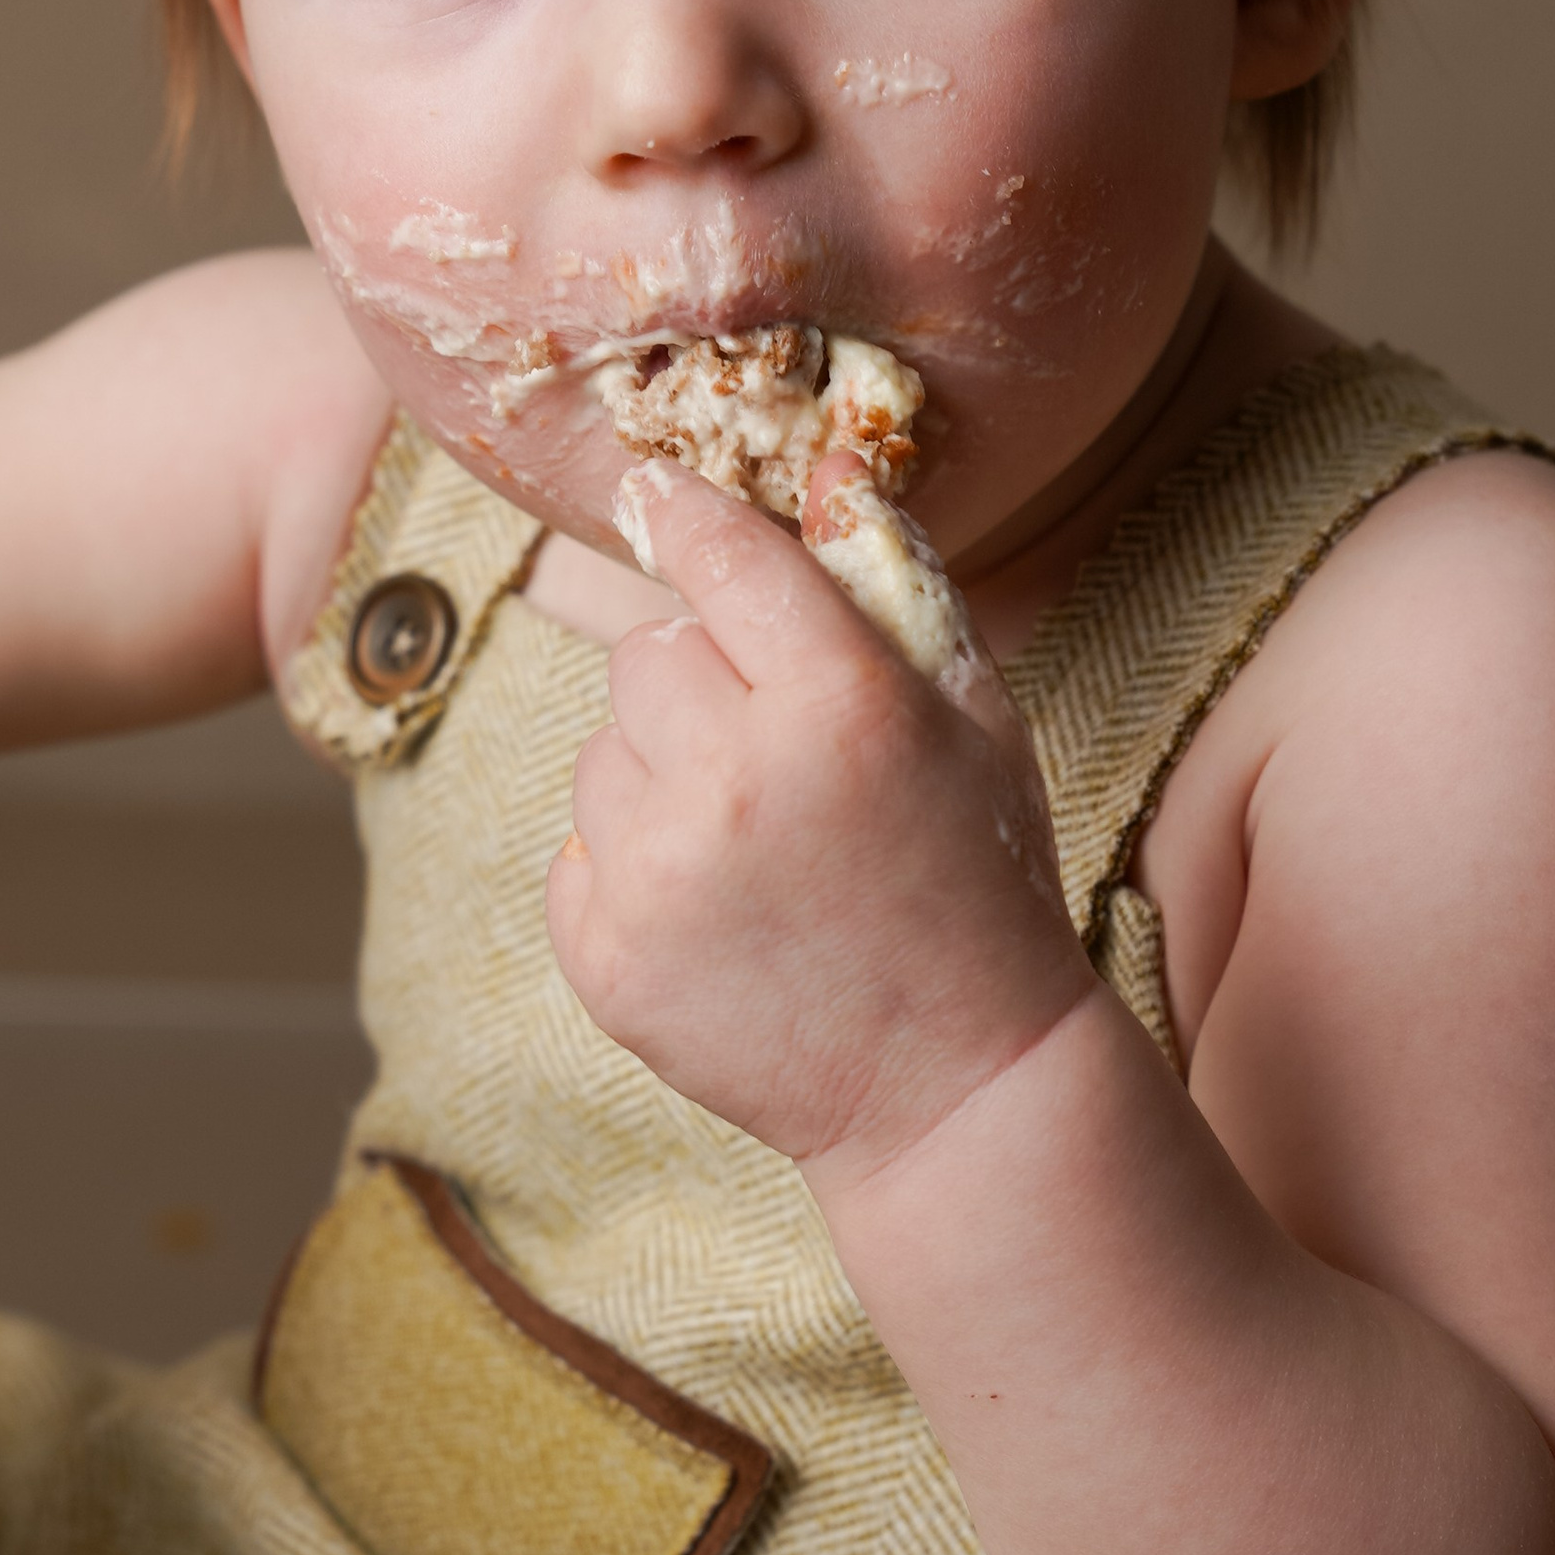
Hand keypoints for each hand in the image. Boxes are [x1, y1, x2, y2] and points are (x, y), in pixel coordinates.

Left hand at [545, 461, 1087, 1177]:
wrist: (954, 1085)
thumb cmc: (978, 881)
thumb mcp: (976, 717)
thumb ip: (892, 584)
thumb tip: (824, 468)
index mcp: (839, 707)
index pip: (720, 558)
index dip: (681, 515)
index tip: (653, 491)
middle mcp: (735, 783)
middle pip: (647, 652)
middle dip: (700, 679)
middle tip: (772, 748)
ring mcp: (659, 879)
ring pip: (601, 750)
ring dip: (660, 775)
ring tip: (754, 844)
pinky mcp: (606, 959)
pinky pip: (576, 850)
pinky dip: (627, 867)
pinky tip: (715, 906)